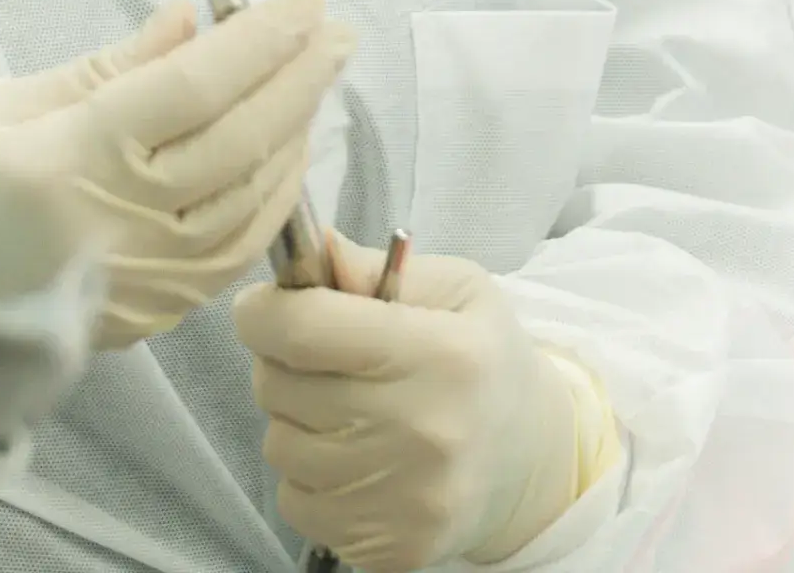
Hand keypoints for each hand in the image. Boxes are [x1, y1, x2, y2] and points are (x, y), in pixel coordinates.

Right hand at [0, 0, 353, 344]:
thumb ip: (104, 71)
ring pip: (246, 206)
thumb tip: (190, 21)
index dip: (258, 39)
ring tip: (312, 84)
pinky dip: (264, 205)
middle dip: (297, 80)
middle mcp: (107, 231)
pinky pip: (225, 260)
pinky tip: (278, 163)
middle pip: (237, 144)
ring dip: (292, 139)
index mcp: (60, 166)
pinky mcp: (132, 323)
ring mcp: (127, 287)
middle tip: (333, 29)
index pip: (192, 88)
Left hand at [236, 231, 619, 572]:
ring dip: (296, 424)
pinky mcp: (390, 548)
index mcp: (442, 354)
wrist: (530, 461)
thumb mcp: (454, 291)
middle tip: (324, 363)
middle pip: (279, 388)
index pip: (304, 329)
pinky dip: (310, 479)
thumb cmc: (482, 362)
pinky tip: (355, 462)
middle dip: (283, 365)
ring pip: (280, 448)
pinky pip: (296, 503)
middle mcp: (424, 431)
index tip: (263, 309)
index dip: (264, 313)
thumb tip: (312, 250)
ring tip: (347, 413)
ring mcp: (406, 499)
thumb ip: (376, 268)